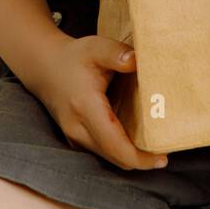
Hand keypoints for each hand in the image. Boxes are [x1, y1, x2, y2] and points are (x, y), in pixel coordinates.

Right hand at [29, 33, 168, 171]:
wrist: (45, 67)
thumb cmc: (73, 57)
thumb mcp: (95, 47)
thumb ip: (117, 53)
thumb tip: (138, 61)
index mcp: (85, 107)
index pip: (114, 144)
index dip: (139, 157)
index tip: (162, 158)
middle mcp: (78, 128)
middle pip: (114, 157)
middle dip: (141, 161)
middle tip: (165, 153)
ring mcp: (75, 137)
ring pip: (108, 158)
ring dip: (130, 157)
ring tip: (154, 148)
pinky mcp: (76, 139)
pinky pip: (102, 153)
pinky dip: (119, 152)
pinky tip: (135, 141)